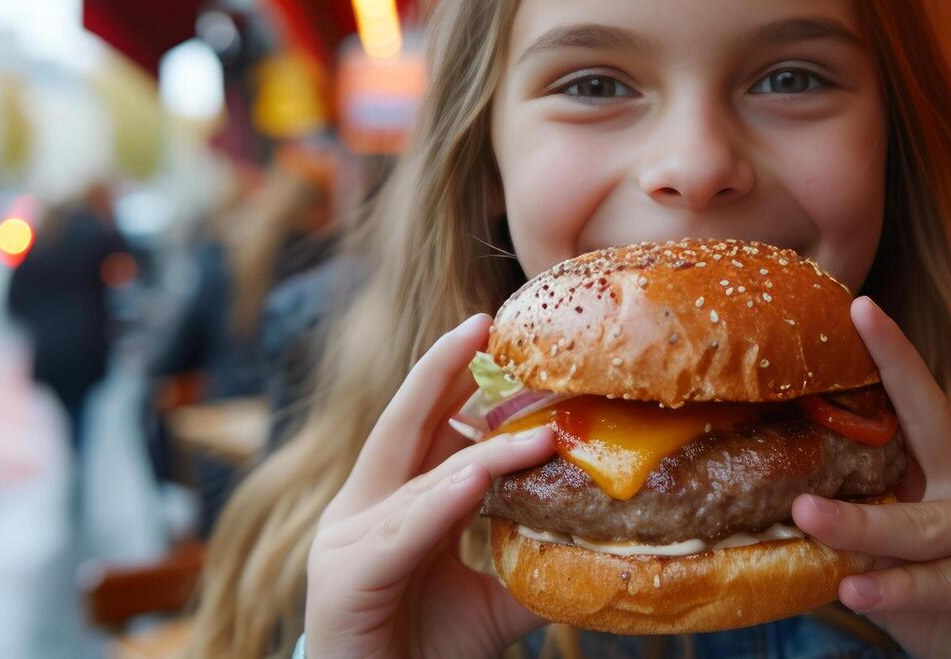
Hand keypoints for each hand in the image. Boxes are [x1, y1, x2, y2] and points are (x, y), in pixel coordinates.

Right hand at [304, 314, 556, 658]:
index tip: (496, 338)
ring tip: (538, 429)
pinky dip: (441, 503)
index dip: (457, 381)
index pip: (425, 427)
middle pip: (404, 424)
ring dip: (482, 452)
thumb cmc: (426, 650)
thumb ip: (533, 562)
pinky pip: (403, 533)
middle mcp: (363, 509)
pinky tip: (476, 479)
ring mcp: (348, 540)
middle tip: (485, 324)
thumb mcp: (493, 599)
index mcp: (391, 502)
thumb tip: (603, 539)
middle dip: (443, 370)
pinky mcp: (347, 578)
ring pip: (421, 481)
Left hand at [792, 297, 950, 657]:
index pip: (916, 405)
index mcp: (949, 468)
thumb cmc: (949, 606)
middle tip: (803, 423)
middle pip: (919, 448)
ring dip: (863, 528)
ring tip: (811, 523)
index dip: (892, 355)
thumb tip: (777, 521)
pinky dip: (900, 588)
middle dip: (861, 425)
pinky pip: (950, 577)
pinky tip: (858, 592)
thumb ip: (855, 541)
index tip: (859, 307)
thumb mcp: (893, 566)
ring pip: (924, 525)